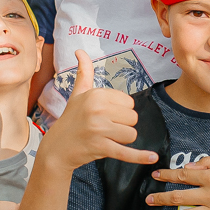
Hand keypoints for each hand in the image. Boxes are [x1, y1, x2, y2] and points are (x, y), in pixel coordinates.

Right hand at [41, 51, 158, 170]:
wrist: (57, 148)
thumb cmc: (71, 119)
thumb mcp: (78, 94)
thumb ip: (84, 72)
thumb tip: (80, 51)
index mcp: (96, 94)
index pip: (129, 102)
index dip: (121, 111)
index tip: (105, 115)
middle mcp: (97, 109)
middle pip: (133, 118)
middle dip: (123, 126)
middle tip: (105, 128)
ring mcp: (99, 129)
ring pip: (131, 134)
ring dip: (122, 139)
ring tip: (106, 138)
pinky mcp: (101, 147)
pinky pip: (126, 152)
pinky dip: (140, 156)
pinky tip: (152, 158)